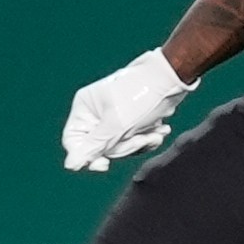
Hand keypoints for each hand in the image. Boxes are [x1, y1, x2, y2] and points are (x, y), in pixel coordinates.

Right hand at [62, 49, 193, 171]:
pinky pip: (133, 140)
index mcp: (85, 108)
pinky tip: (160, 129)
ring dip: (140, 142)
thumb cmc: (141, 96)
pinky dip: (147, 138)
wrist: (172, 78)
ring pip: (120, 146)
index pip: (73, 142)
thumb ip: (93, 147)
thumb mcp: (116, 126)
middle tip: (141, 138)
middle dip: (124, 146)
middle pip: (100, 148)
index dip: (87, 156)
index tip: (104, 164)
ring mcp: (114, 117)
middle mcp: (96, 112)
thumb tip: (71, 165)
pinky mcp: (132, 120)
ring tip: (156, 131)